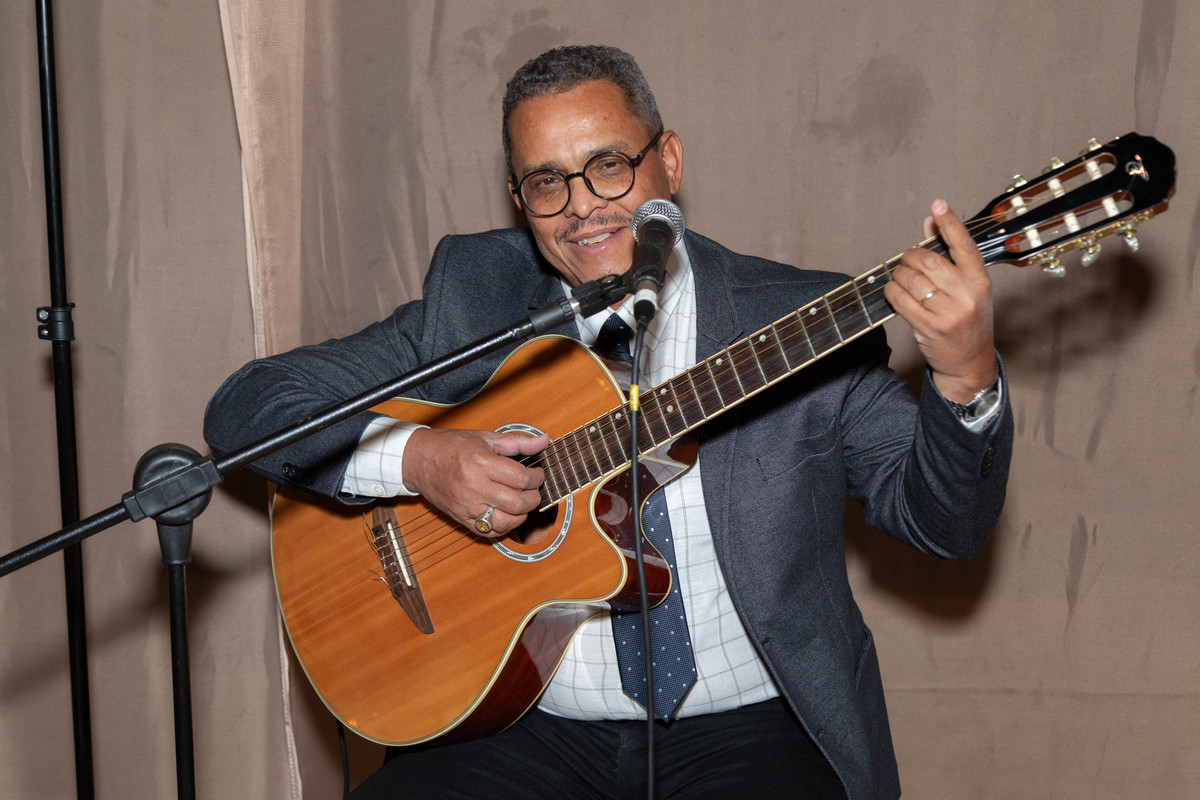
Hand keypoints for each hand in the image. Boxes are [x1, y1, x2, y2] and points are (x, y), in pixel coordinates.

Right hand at [402, 428, 548, 537]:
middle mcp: (474, 487)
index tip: (537, 474)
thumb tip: (543, 441)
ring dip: (521, 516)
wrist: (419, 460)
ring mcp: (467, 506)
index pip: (521, 479)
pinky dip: (503, 528)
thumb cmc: (450, 446)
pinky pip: (488, 532)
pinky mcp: (461, 518)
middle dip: (534, 498)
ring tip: (522, 504)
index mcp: (481, 463)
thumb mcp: (485, 438)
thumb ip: (517, 441)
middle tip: (534, 490)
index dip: (537, 478)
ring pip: (506, 522)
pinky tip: (506, 515)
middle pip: (517, 503)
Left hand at [884, 198, 996, 401]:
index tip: (937, 204)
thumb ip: (948, 255)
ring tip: (899, 278)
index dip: (950, 222)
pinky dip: (891, 292)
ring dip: (898, 275)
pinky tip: (893, 292)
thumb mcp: (966, 288)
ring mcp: (948, 313)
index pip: (964, 245)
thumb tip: (930, 221)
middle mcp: (967, 295)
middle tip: (905, 262)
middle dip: (909, 257)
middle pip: (928, 261)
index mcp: (980, 281)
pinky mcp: (929, 327)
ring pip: (911, 279)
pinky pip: (900, 300)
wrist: (970, 362)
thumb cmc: (966, 319)